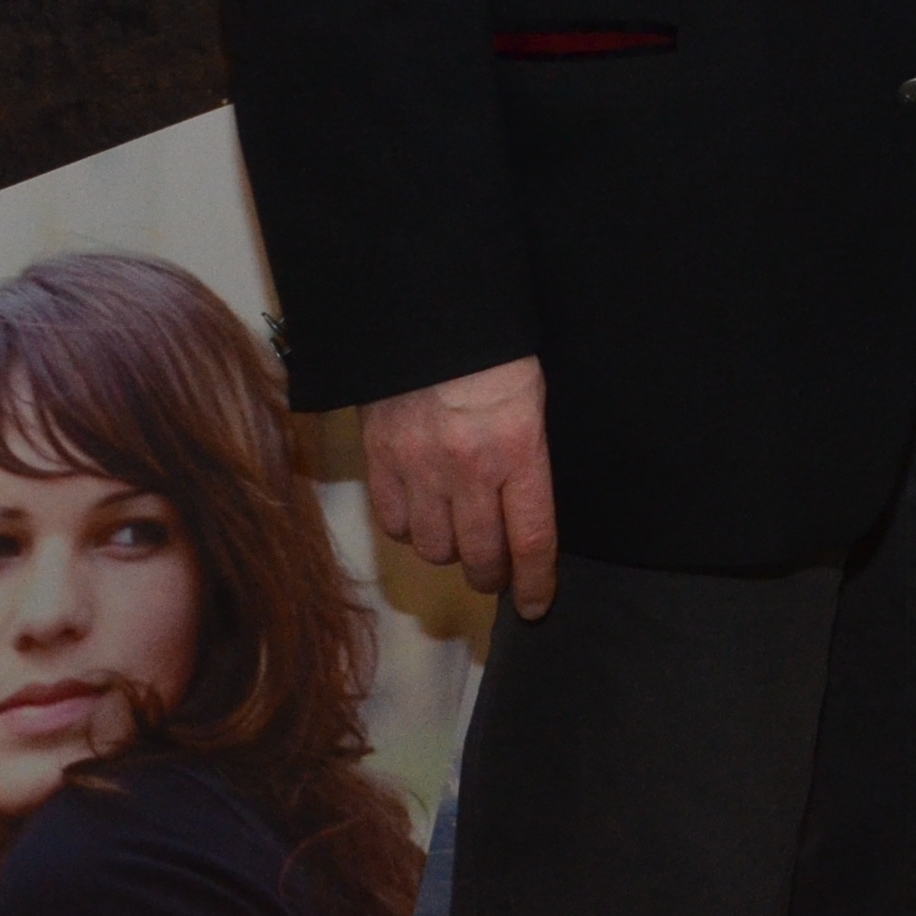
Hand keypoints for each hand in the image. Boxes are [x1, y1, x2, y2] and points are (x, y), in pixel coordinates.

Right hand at [362, 356, 560, 614]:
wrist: (428, 311)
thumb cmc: (494, 349)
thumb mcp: (533, 398)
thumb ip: (528, 455)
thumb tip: (525, 510)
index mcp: (518, 450)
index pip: (532, 541)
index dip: (535, 583)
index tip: (536, 604)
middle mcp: (469, 470)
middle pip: (481, 557)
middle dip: (493, 575)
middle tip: (497, 572)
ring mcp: (420, 468)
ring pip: (434, 548)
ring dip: (451, 551)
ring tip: (459, 536)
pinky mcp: (380, 459)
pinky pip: (393, 523)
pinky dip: (409, 528)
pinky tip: (421, 514)